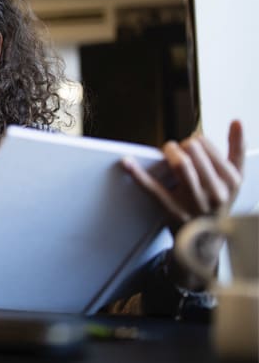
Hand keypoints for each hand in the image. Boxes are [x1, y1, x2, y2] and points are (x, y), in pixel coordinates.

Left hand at [121, 119, 244, 289]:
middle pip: (194, 153)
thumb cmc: (216, 203)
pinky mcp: (172, 210)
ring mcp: (193, 202)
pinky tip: (127, 162)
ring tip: (168, 151)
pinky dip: (138, 174)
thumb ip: (236, 150)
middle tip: (177, 149)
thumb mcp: (233, 179)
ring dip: (169, 152)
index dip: (195, 140)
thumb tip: (237, 121)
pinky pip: (153, 189)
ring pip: (181, 166)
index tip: (192, 144)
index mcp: (231, 180)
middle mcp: (216, 192)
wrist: (205, 241)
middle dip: (182, 145)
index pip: (208, 146)